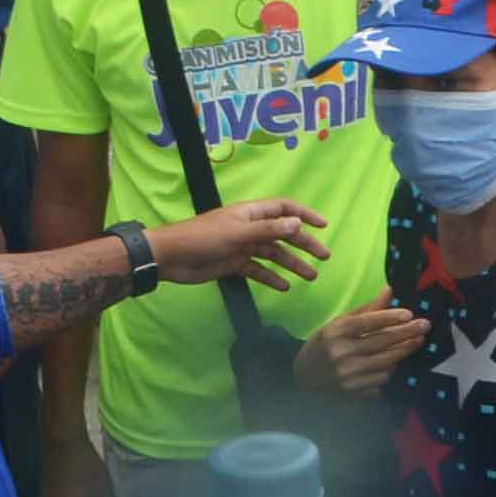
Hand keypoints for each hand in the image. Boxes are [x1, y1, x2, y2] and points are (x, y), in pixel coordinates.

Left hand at [146, 199, 329, 289]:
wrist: (170, 257)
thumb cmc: (203, 238)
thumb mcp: (237, 233)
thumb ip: (268, 230)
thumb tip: (297, 224)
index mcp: (250, 214)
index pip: (284, 209)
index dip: (304, 215)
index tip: (324, 226)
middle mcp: (249, 228)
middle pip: (283, 233)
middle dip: (304, 244)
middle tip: (324, 257)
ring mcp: (242, 246)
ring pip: (273, 254)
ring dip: (292, 264)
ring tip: (310, 277)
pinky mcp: (234, 264)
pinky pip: (258, 270)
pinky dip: (271, 278)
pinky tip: (284, 287)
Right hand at [297, 290, 427, 395]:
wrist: (303, 376)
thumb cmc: (324, 344)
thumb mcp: (339, 322)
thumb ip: (366, 309)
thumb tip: (390, 290)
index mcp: (335, 332)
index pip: (366, 322)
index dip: (389, 317)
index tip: (409, 313)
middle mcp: (340, 353)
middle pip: (381, 342)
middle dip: (406, 333)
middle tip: (425, 325)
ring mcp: (347, 374)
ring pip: (385, 362)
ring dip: (404, 351)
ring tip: (418, 341)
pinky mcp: (353, 391)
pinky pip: (381, 380)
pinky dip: (391, 369)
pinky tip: (398, 361)